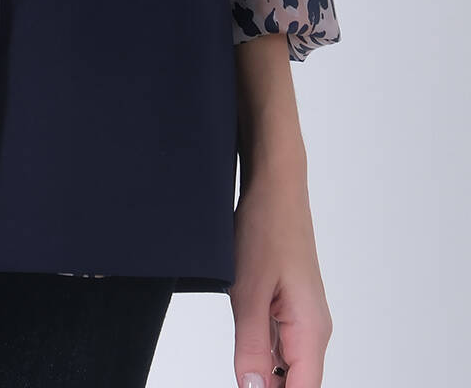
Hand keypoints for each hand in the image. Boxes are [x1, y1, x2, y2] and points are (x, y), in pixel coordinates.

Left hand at [230, 168, 333, 387]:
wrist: (275, 186)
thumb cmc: (266, 227)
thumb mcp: (248, 292)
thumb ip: (251, 348)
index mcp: (311, 332)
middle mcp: (313, 330)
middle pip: (295, 383)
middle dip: (267, 386)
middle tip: (239, 368)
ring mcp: (303, 319)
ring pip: (285, 365)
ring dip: (262, 370)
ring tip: (242, 347)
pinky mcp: (290, 307)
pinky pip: (278, 343)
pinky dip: (260, 350)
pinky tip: (243, 340)